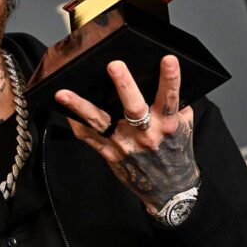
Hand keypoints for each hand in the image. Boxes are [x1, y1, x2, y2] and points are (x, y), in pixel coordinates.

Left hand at [55, 55, 199, 213]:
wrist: (169, 187)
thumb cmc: (175, 151)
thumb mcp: (183, 127)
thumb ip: (174, 105)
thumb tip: (164, 77)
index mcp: (167, 124)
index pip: (169, 98)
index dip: (170, 78)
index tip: (168, 59)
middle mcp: (146, 133)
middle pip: (134, 108)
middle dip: (124, 86)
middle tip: (114, 65)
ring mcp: (125, 144)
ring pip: (100, 122)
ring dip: (80, 106)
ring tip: (62, 93)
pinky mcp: (110, 154)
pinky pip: (89, 137)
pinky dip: (76, 123)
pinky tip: (64, 110)